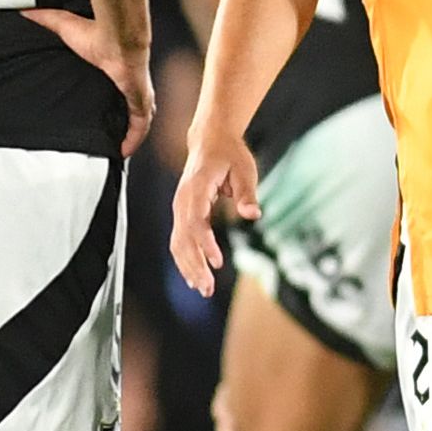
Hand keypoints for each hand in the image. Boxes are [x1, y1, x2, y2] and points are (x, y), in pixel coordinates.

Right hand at [26, 7, 151, 155]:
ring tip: (115, 147)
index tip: (99, 112)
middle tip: (108, 134)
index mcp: (115, 71)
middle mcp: (129, 84)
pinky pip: (140, 127)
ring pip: (137, 119)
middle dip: (122, 120)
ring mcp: (137, 94)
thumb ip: (46, 20)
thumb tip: (26, 11)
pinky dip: (134, 139)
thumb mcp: (64, 26)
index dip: (111, 100)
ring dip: (129, 133)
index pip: (116, 89)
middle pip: (130, 106)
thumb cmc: (97, 31)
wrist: (117, 36)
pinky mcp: (140, 102)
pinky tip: (123, 152)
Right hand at [171, 133, 259, 296]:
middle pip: (183, 239)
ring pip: (178, 243)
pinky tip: (195, 276)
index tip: (217, 262)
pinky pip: (180, 240)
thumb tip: (253, 214)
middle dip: (194, 265)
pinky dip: (186, 259)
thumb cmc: (230, 154)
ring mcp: (179, 208)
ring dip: (188, 267)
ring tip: (202, 289)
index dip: (205, 244)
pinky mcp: (183, 213)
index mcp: (195, 190)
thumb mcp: (245, 170)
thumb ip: (247, 194)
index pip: (196, 223)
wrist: (211, 141)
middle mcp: (182, 201)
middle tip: (207, 289)